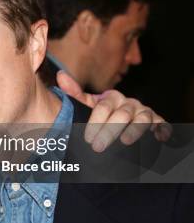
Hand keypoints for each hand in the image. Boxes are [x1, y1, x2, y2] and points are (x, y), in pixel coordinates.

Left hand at [57, 71, 171, 151]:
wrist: (121, 129)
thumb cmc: (101, 118)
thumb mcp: (86, 107)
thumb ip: (74, 94)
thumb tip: (60, 75)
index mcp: (112, 98)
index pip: (103, 108)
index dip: (95, 123)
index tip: (87, 138)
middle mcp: (129, 103)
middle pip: (120, 115)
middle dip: (109, 131)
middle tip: (98, 147)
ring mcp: (145, 113)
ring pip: (141, 120)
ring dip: (134, 131)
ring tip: (124, 142)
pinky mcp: (158, 123)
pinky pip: (162, 126)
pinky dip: (161, 131)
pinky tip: (157, 138)